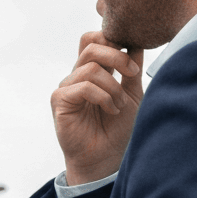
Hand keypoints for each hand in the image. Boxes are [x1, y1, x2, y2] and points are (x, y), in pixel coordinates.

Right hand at [53, 31, 143, 183]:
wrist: (107, 159)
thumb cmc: (118, 130)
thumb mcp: (132, 94)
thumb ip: (131, 70)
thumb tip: (136, 42)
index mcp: (94, 70)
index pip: (95, 39)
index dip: (113, 39)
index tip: (133, 63)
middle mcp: (78, 75)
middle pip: (91, 44)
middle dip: (117, 56)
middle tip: (132, 73)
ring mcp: (67, 86)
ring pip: (91, 67)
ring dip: (113, 86)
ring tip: (120, 105)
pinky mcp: (60, 100)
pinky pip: (83, 86)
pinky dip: (103, 97)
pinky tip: (111, 110)